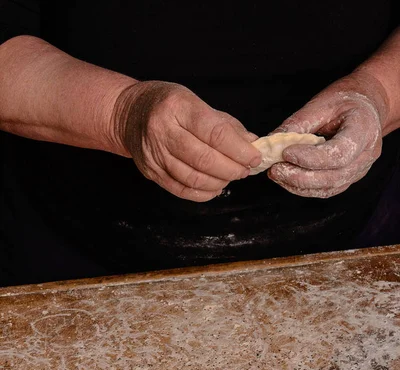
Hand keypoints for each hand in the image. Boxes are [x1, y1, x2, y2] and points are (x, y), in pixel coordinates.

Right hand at [115, 80, 260, 200]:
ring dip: (219, 182)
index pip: (215, 132)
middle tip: (245, 170)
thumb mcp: (196, 103)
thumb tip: (252, 144)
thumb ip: (226, 124)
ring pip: (194, 178)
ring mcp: (154, 154)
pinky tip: (215, 187)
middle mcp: (163, 131)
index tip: (254, 157)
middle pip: (205, 159)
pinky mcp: (151, 172)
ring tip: (231, 177)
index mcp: (178, 107)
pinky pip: (181, 190)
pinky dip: (203, 193)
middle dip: (232, 169)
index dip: (239, 149)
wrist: (129, 114)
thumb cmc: (168, 105)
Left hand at [268, 73, 388, 197]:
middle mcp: (366, 155)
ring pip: (328, 188)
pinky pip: (326, 190)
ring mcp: (359, 171)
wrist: (365, 108)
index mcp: (364, 130)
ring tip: (277, 174)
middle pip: (333, 177)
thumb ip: (298, 124)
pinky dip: (304, 188)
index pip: (339, 153)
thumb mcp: (322, 104)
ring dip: (298, 185)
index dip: (311, 158)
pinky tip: (286, 179)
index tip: (286, 153)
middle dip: (300, 176)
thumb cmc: (345, 102)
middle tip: (275, 169)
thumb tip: (271, 140)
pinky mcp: (348, 179)